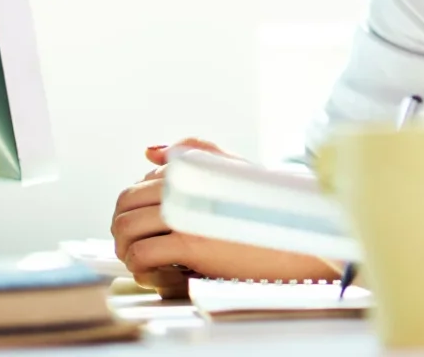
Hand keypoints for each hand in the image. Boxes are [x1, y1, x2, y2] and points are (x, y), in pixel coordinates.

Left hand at [111, 138, 334, 297]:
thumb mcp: (234, 170)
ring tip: (141, 261)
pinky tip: (153, 273)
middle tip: (135, 245)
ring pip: (127, 229)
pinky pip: (143, 255)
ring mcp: (187, 214)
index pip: (139, 184)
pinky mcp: (192, 244)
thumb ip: (193, 153)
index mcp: (193, 167)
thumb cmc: (270, 206)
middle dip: (121, 227)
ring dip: (125, 248)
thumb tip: (150, 151)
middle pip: (125, 205)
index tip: (147, 225)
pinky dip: (139, 267)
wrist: (301, 234)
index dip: (135, 207)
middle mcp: (186, 186)